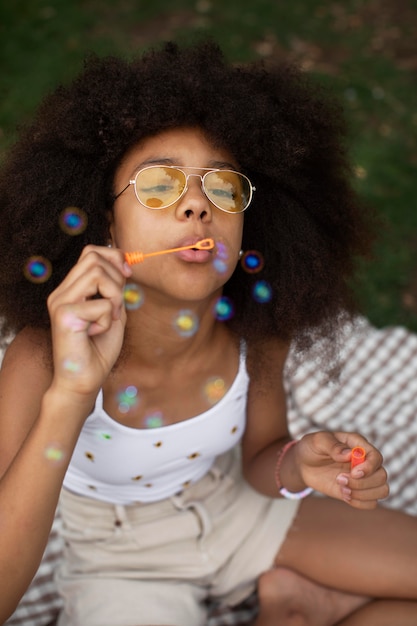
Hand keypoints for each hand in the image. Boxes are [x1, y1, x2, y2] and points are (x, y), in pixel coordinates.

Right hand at [47, 245, 131, 398]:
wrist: (83, 380)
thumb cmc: (98, 349)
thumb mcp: (112, 311)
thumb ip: (115, 288)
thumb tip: (124, 262)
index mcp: (70, 289)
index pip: (90, 252)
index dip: (113, 256)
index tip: (127, 275)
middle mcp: (61, 292)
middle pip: (94, 257)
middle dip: (116, 279)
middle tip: (116, 306)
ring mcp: (60, 302)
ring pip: (97, 274)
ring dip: (113, 297)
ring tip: (108, 318)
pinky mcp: (64, 315)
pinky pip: (101, 304)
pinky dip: (107, 319)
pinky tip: (96, 333)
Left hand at [296, 431, 388, 508]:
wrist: (303, 464)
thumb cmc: (312, 447)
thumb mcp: (317, 441)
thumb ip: (333, 445)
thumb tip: (349, 454)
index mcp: (358, 445)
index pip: (376, 457)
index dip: (369, 467)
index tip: (353, 473)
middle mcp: (365, 462)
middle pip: (382, 476)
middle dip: (363, 483)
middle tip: (339, 479)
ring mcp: (363, 478)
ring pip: (381, 490)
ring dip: (363, 494)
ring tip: (342, 489)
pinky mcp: (357, 491)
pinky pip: (371, 503)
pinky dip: (360, 503)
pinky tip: (344, 495)